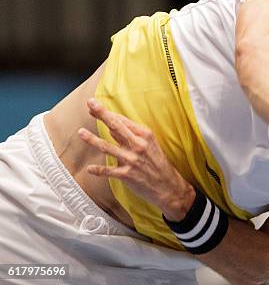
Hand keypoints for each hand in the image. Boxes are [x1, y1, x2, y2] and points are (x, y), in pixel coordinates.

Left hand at [78, 98, 194, 220]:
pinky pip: (107, 171)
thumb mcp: (150, 144)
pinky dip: (97, 170)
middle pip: (115, 127)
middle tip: (90, 104)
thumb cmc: (158, 163)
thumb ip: (131, 136)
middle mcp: (138, 145)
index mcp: (145, 135)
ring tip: (80, 132)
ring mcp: (131, 160)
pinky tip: (89, 169)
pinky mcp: (127, 174)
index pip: (123, 121)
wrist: (168, 185)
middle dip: (102, 114)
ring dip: (92, 140)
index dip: (107, 112)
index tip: (94, 105)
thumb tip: (111, 128)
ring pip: (107, 147)